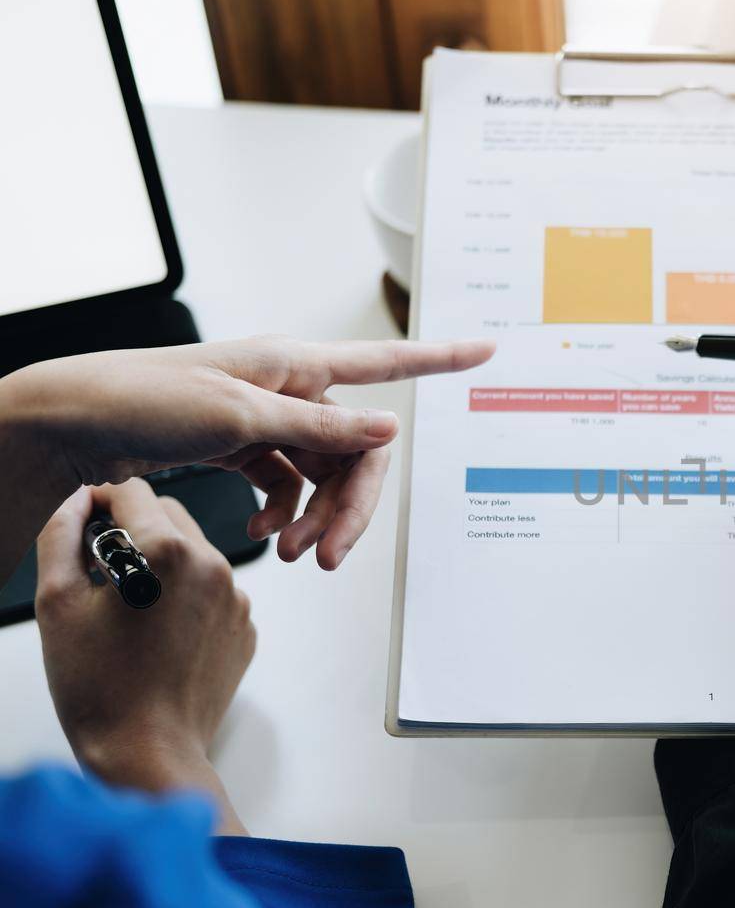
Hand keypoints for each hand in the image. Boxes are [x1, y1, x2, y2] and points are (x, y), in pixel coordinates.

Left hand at [0, 335, 492, 568]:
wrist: (75, 426)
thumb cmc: (147, 400)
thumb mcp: (240, 416)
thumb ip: (320, 426)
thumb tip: (390, 427)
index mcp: (298, 365)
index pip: (385, 362)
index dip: (439, 359)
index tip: (487, 351)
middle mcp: (291, 388)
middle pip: (356, 450)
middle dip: (350, 505)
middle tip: (331, 556)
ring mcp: (269, 419)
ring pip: (323, 475)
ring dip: (316, 517)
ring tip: (292, 554)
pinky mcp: (244, 447)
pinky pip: (288, 483)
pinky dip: (285, 511)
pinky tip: (268, 533)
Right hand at [35, 481, 255, 833]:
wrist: (148, 751)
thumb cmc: (97, 684)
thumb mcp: (57, 603)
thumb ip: (61, 536)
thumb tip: (75, 499)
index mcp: (169, 551)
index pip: (132, 492)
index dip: (99, 502)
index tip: (81, 526)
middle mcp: (214, 565)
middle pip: (168, 514)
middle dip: (132, 529)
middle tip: (97, 571)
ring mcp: (236, 598)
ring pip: (194, 551)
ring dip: (161, 563)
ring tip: (127, 608)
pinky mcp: (245, 626)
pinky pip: (213, 591)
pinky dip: (186, 597)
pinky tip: (157, 634)